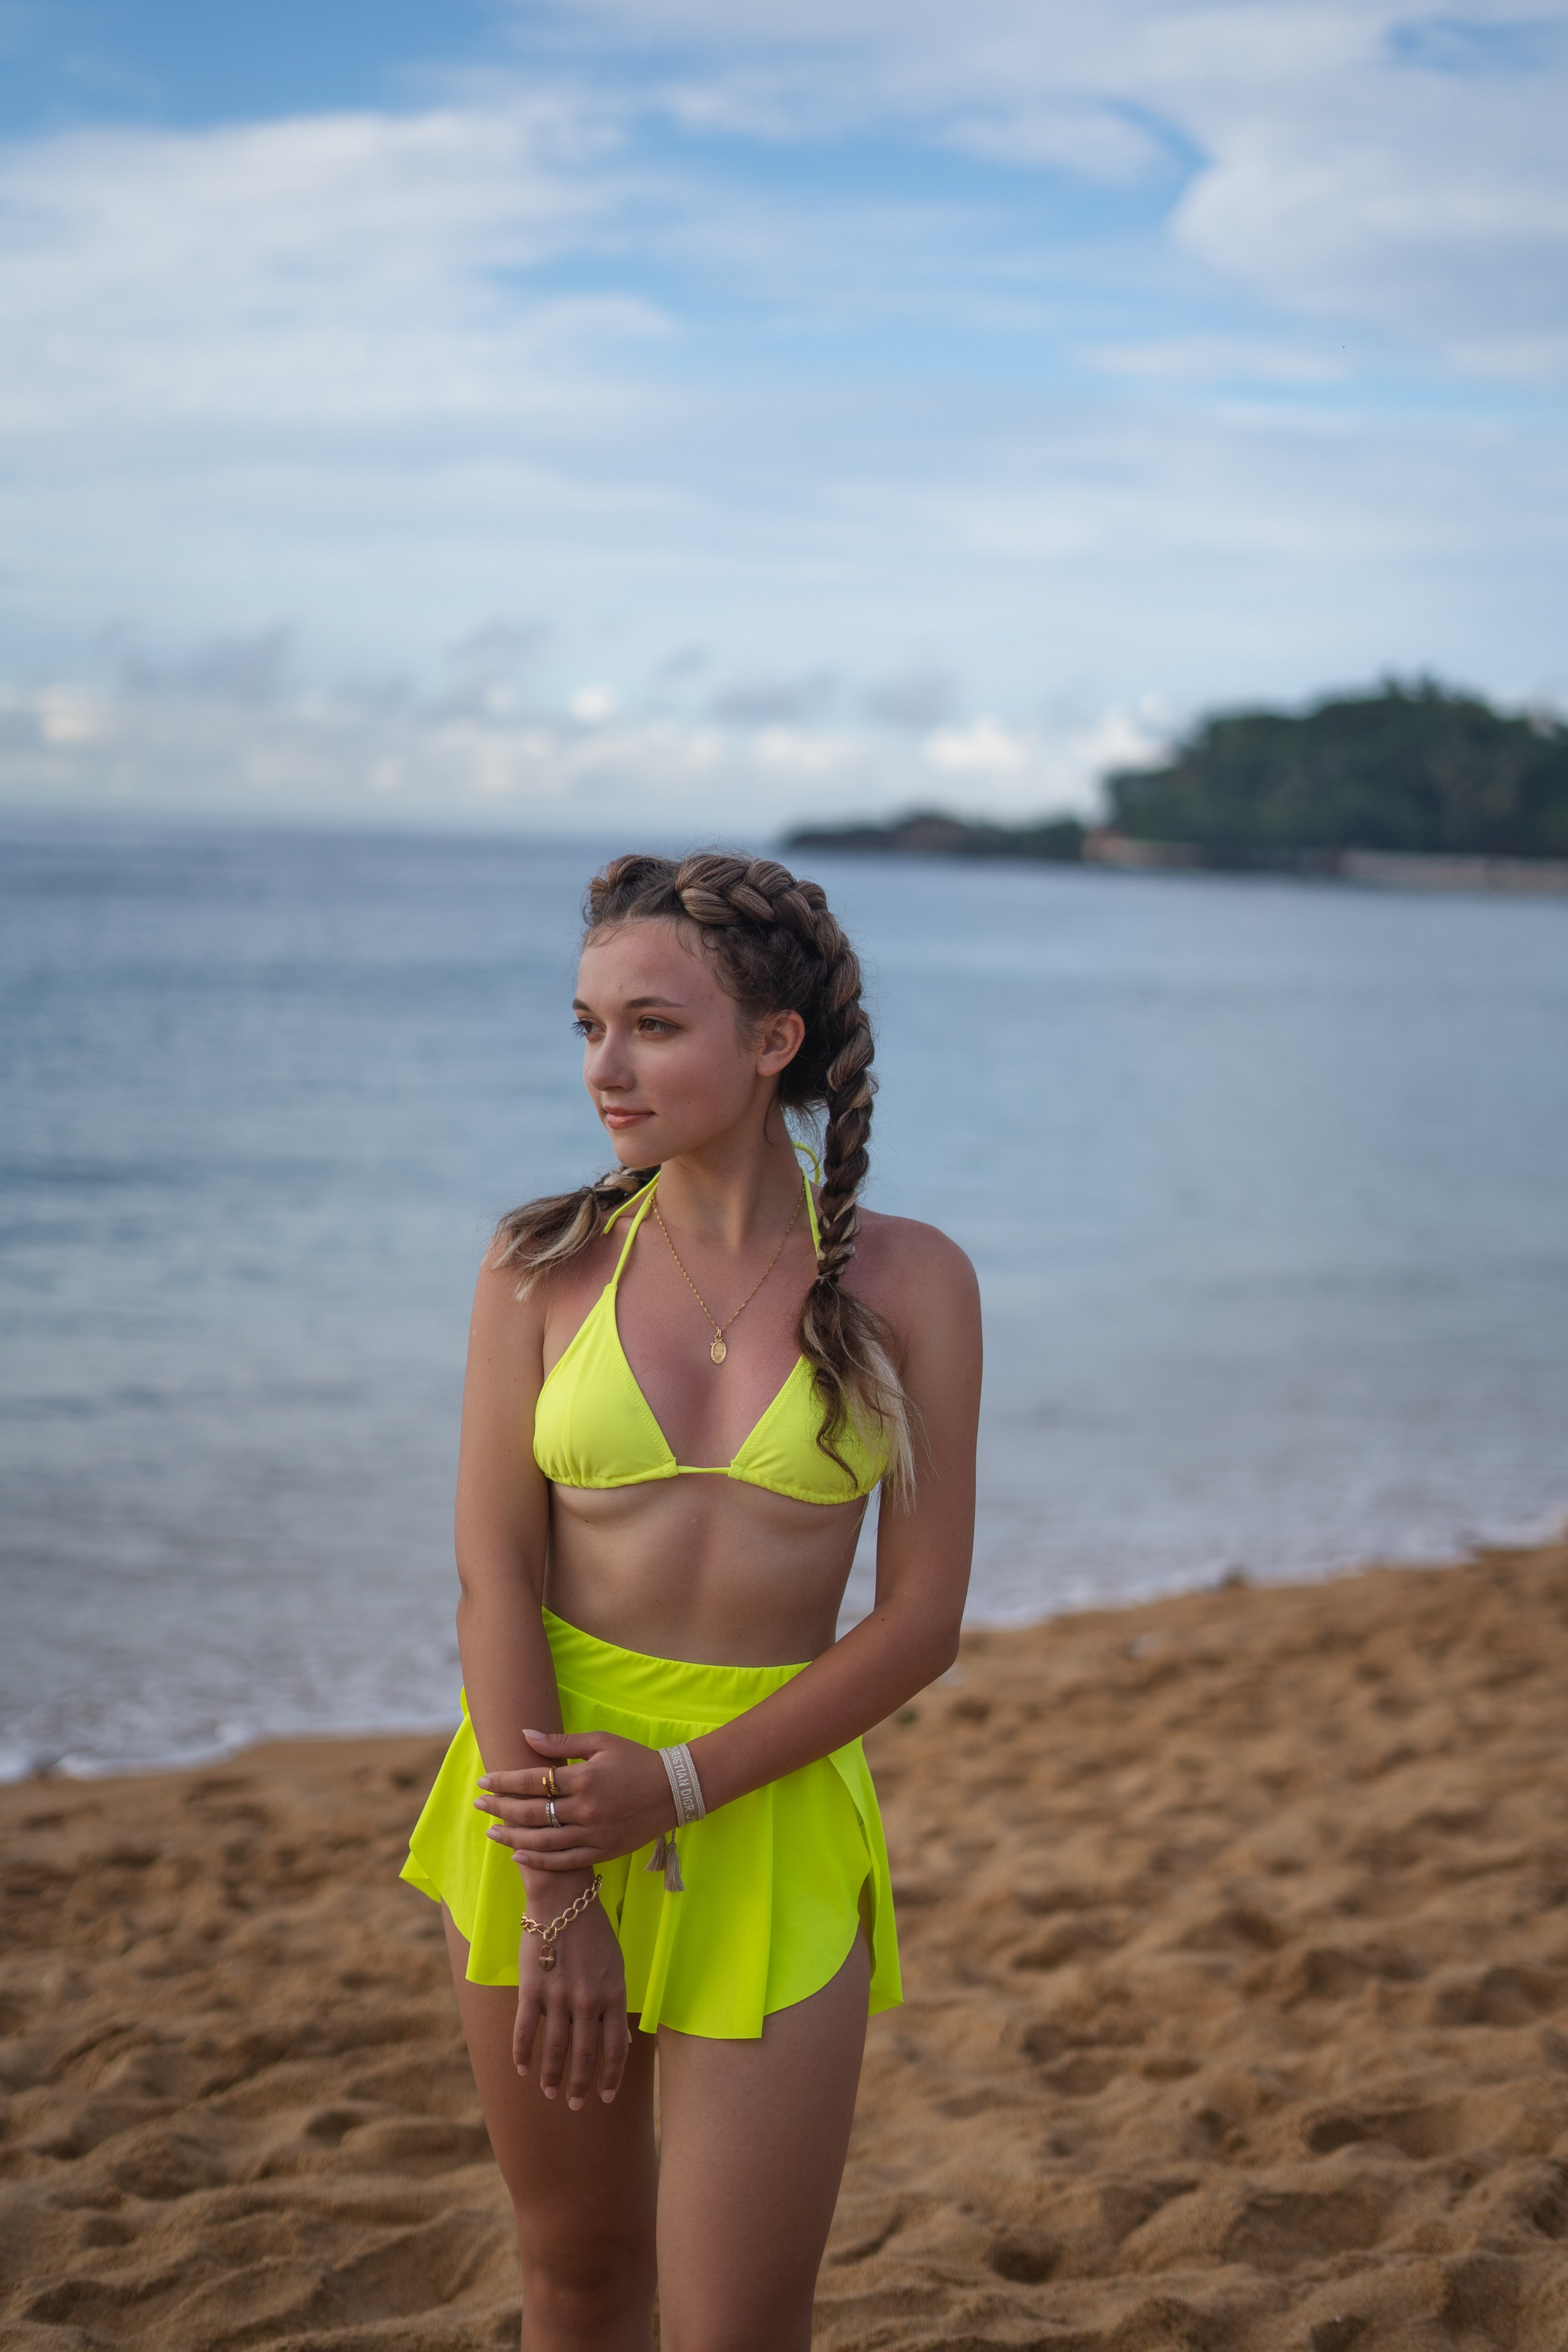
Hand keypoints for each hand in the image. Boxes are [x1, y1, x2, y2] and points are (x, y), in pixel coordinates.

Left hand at [475, 1729, 674, 1872]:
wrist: (674, 1790)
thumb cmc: (636, 1760)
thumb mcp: (601, 1742)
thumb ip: (561, 1742)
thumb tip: (525, 1734)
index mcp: (584, 1778)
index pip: (533, 1781)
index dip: (504, 1782)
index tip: (484, 1781)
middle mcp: (586, 1809)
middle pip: (533, 1812)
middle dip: (501, 1808)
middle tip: (479, 1806)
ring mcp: (594, 1834)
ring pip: (544, 1841)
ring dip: (513, 1837)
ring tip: (492, 1832)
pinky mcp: (603, 1851)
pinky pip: (565, 1861)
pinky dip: (540, 1861)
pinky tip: (519, 1856)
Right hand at [516, 1895, 629, 2106]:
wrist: (563, 1901)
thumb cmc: (593, 1933)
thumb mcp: (616, 1967)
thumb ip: (615, 2003)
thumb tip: (622, 2041)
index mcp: (614, 1995)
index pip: (616, 2048)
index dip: (611, 2077)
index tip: (605, 2097)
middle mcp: (588, 2000)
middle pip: (586, 2055)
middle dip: (581, 2085)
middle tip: (576, 2104)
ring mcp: (559, 1996)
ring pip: (556, 2049)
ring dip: (553, 2076)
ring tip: (551, 2092)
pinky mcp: (532, 1989)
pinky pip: (526, 2030)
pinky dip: (523, 2054)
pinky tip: (523, 2069)